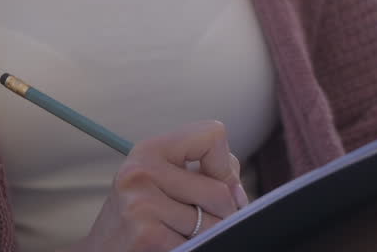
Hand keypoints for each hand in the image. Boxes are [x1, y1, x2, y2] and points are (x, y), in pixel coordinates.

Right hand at [67, 120, 248, 251]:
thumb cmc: (139, 215)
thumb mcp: (161, 180)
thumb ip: (203, 172)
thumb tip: (237, 191)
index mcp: (150, 149)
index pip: (213, 135)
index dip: (224, 165)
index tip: (214, 183)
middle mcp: (141, 172)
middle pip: (220, 189)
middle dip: (224, 212)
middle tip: (206, 220)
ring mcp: (141, 204)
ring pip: (213, 222)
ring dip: (210, 234)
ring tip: (185, 232)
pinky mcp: (146, 235)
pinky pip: (197, 244)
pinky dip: (195, 248)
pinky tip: (175, 245)